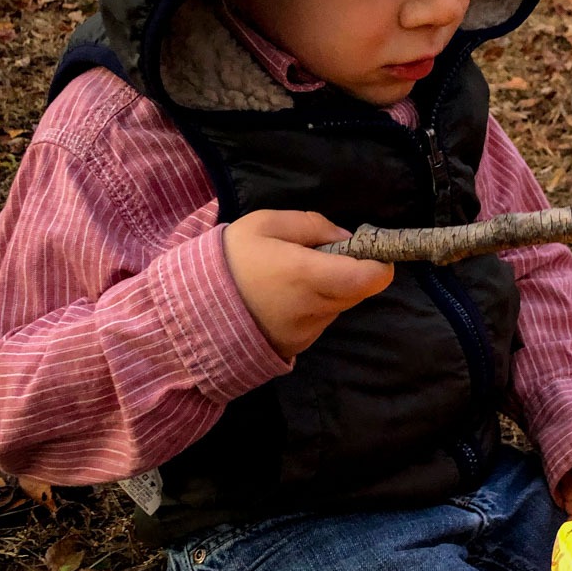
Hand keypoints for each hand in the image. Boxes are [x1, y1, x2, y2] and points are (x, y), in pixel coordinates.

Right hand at [223, 210, 393, 359]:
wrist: (191, 311)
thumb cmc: (230, 260)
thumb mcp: (265, 224)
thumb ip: (312, 225)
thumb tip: (346, 239)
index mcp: (308, 275)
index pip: (371, 277)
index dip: (380, 261)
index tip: (367, 248)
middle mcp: (315, 308)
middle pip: (359, 290)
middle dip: (351, 271)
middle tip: (318, 256)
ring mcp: (308, 332)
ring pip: (338, 305)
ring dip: (329, 288)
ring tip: (290, 276)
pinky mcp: (298, 346)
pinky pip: (319, 320)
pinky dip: (312, 306)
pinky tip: (281, 297)